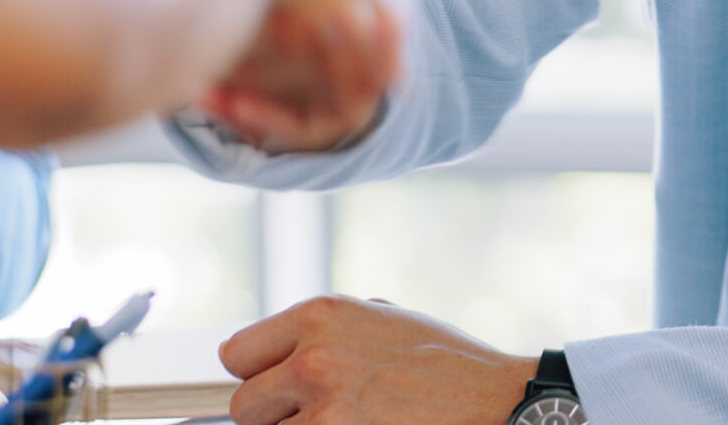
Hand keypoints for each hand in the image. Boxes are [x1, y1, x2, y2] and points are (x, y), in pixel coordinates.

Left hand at [221, 295, 534, 424]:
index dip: (257, 373)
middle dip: (275, 413)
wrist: (491, 400)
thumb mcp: (382, 319)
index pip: (236, 353)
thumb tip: (277, 352)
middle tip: (317, 411)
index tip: (274, 384)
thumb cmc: (444, 362)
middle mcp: (314, 358)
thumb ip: (324, 331)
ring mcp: (324, 410)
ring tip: (348, 421)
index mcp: (320, 314)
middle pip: (244, 405)